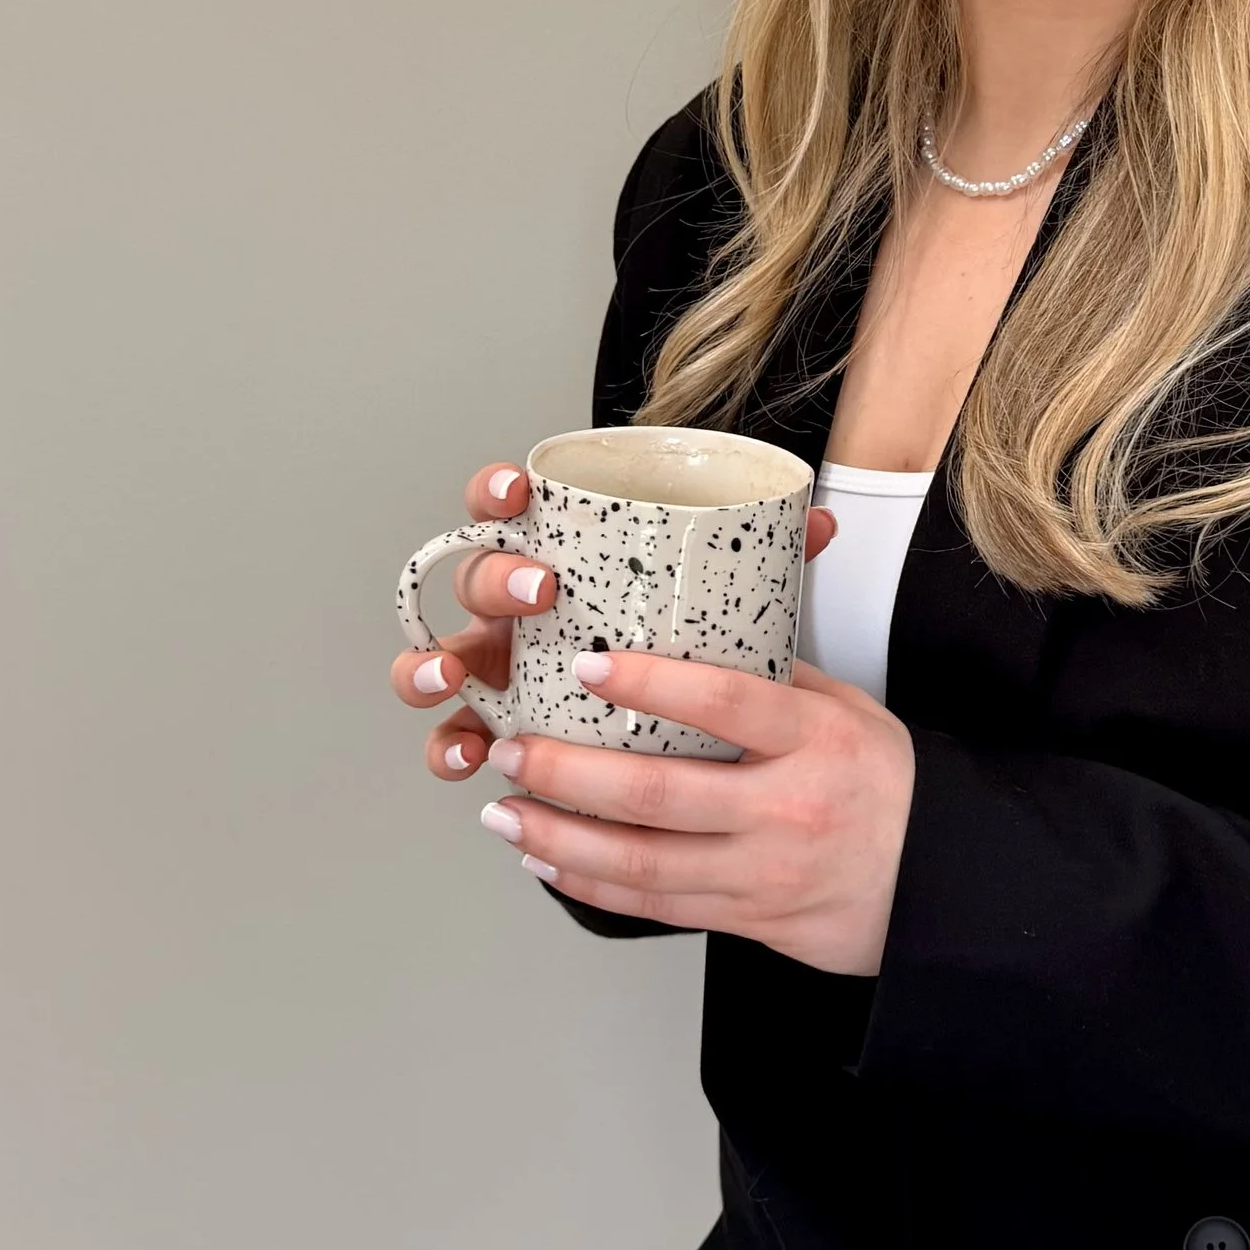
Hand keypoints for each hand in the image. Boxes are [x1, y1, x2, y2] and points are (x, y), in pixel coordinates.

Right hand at [391, 463, 837, 782]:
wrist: (665, 727)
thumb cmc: (673, 644)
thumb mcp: (713, 598)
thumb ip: (756, 558)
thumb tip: (817, 524)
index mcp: (555, 555)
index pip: (509, 506)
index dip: (498, 491)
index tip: (519, 491)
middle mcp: (511, 608)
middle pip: (476, 577)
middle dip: (495, 578)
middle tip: (540, 591)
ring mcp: (494, 668)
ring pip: (444, 656)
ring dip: (432, 662)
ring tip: (457, 676)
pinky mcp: (490, 729)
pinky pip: (453, 738)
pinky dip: (449, 747)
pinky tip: (468, 758)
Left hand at [468, 650, 914, 978]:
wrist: (940, 886)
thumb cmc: (892, 789)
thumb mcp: (850, 714)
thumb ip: (775, 682)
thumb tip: (693, 635)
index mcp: (815, 742)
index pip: (726, 703)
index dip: (650, 682)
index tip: (587, 664)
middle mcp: (786, 810)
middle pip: (657, 794)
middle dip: (565, 773)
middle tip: (510, 750)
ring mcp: (764, 873)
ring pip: (642, 862)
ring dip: (559, 837)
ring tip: (505, 813)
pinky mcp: (750, 919)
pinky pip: (657, 906)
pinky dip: (594, 883)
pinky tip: (550, 861)